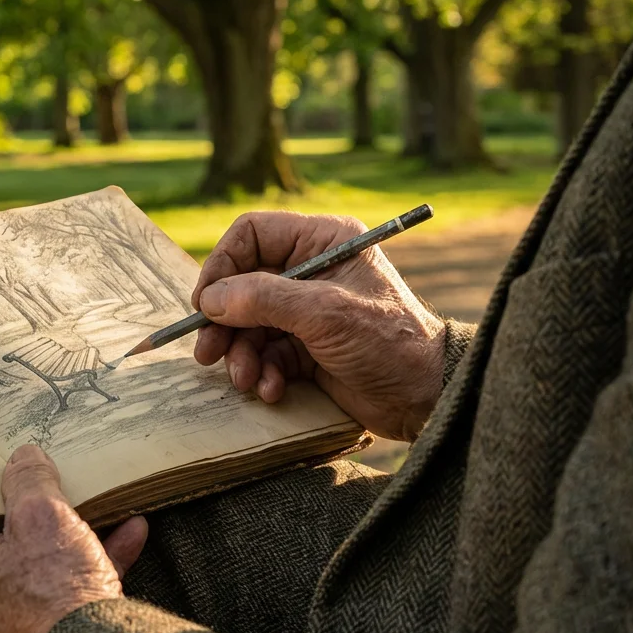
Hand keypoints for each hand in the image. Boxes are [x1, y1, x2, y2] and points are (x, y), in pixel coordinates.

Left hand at [0, 445, 148, 632]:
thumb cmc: (54, 593)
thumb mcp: (44, 514)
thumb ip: (28, 478)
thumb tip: (24, 457)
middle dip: (21, 516)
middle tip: (36, 490)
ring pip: (26, 572)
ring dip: (64, 540)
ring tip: (96, 511)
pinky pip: (54, 598)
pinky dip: (84, 569)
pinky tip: (126, 538)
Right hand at [192, 211, 445, 441]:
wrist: (426, 397)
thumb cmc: (389, 342)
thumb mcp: (325, 314)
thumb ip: (263, 299)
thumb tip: (210, 300)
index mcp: (323, 241)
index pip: (253, 235)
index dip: (222, 265)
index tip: (206, 303)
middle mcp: (312, 270)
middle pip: (242, 284)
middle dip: (225, 322)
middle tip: (208, 352)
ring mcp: (307, 310)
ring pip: (249, 324)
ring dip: (241, 354)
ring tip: (246, 379)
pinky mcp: (306, 347)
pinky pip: (266, 354)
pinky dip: (262, 373)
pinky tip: (274, 389)